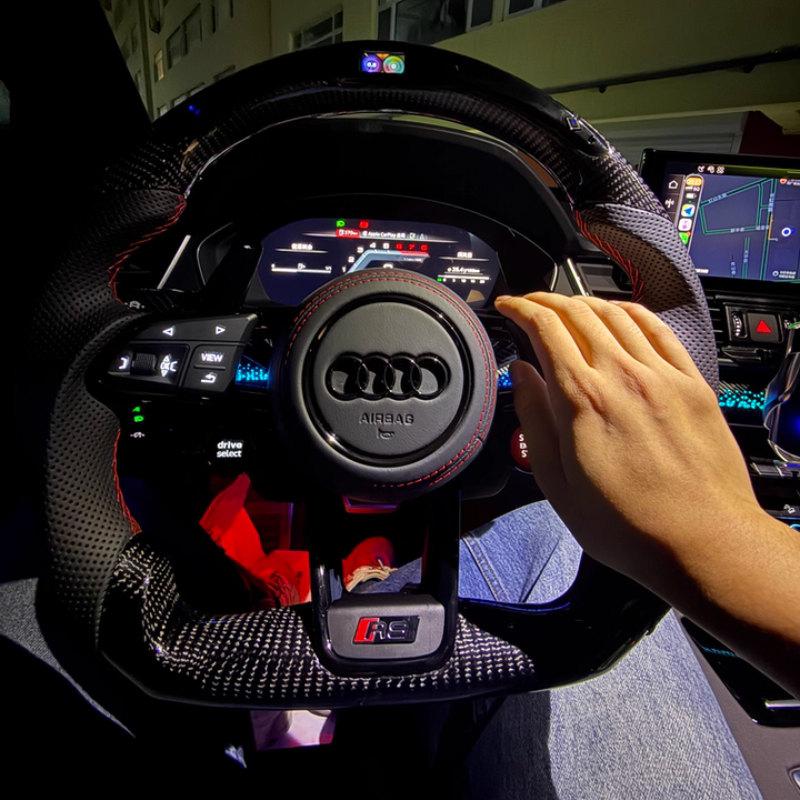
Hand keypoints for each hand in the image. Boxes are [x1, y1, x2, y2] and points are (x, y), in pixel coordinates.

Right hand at [496, 292, 799, 698]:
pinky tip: (620, 312)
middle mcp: (622, 376)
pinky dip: (632, 310)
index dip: (521, 308)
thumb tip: (521, 374)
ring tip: (568, 306)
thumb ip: (534, 420)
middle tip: (531, 303)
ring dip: (586, 301)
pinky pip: (658, 329)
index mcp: (582, 400)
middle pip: (579, 312)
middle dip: (547, 300)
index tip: (509, 305)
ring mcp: (661, 375)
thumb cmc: (629, 524)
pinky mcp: (691, 383)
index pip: (546, 328)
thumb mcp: (557, 483)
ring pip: (617, 313)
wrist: (702, 540)